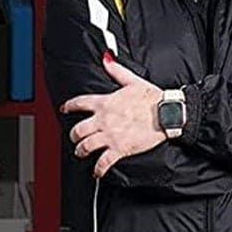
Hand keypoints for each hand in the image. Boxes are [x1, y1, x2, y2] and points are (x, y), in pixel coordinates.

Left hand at [62, 55, 167, 178]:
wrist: (167, 113)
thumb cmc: (153, 98)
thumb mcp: (133, 81)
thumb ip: (116, 71)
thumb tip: (106, 59)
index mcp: (105, 102)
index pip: (79, 103)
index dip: (69, 106)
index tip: (64, 108)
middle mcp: (104, 119)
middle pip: (78, 129)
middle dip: (73, 135)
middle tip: (75, 137)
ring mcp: (110, 135)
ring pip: (85, 146)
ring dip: (81, 151)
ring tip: (81, 152)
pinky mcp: (120, 148)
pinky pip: (103, 162)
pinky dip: (98, 169)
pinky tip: (97, 172)